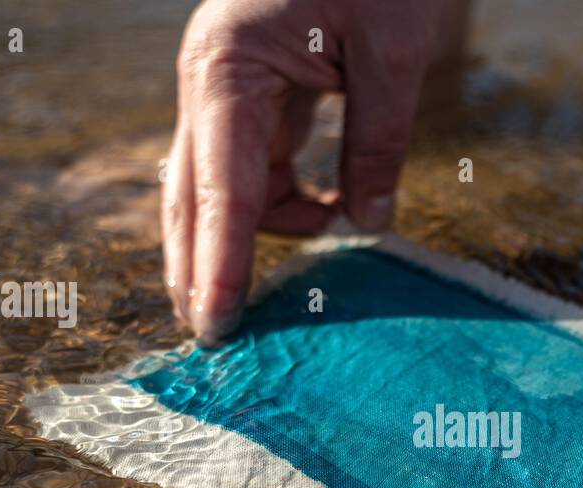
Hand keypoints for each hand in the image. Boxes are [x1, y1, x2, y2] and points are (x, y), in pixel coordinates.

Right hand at [163, 0, 444, 341]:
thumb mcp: (390, 52)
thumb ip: (378, 144)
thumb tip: (370, 227)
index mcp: (226, 69)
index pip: (219, 189)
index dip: (218, 264)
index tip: (215, 326)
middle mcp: (210, 86)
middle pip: (191, 200)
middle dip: (202, 268)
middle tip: (218, 339)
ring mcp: (225, 93)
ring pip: (223, 191)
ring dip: (265, 231)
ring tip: (333, 230)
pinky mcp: (251, 98)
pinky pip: (254, 171)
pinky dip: (285, 203)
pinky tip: (331, 211)